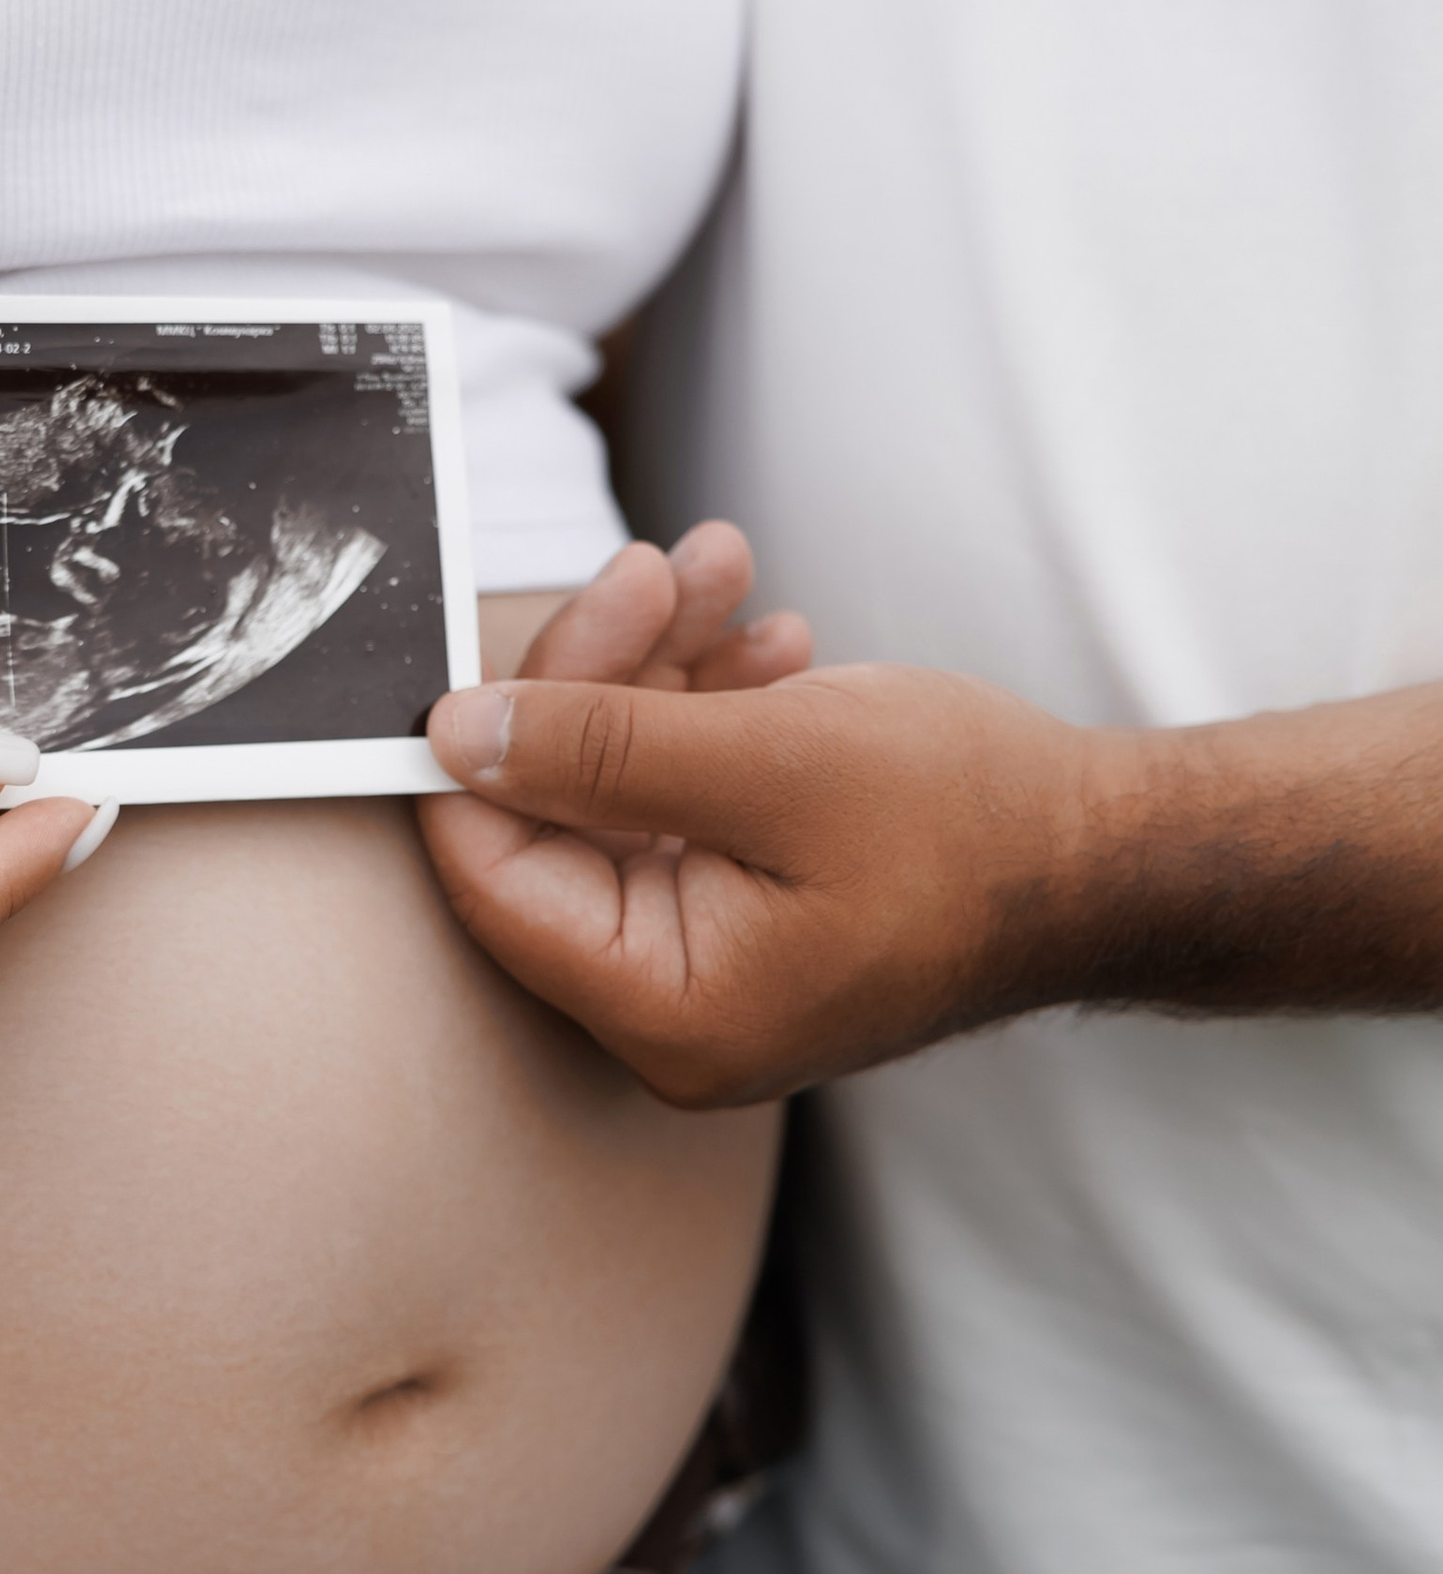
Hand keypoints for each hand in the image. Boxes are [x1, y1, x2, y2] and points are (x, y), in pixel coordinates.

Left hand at [419, 564, 1121, 1105]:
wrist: (1121, 852)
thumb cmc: (976, 823)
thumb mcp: (771, 758)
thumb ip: (596, 748)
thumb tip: (451, 737)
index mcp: (665, 1008)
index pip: (494, 875)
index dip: (481, 746)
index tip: (498, 632)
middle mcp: (671, 1005)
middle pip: (555, 816)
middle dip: (601, 671)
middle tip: (657, 566)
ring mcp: (710, 958)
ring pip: (619, 785)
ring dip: (662, 665)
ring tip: (727, 568)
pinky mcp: (746, 906)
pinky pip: (682, 796)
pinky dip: (708, 708)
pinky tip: (769, 643)